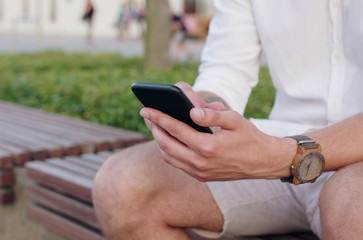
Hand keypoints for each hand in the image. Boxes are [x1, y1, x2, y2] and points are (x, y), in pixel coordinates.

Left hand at [140, 84, 291, 180]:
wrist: (262, 162)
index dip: (158, 117)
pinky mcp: (201, 177)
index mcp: (208, 146)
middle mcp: (200, 162)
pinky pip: (177, 164)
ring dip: (158, 141)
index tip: (146, 109)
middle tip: (146, 115)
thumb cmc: (249, 137)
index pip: (175, 129)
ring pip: (169, 157)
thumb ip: (211, 115)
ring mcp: (200, 172)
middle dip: (153, 128)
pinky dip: (168, 152)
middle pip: (166, 144)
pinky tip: (167, 140)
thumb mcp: (234, 119)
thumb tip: (190, 111)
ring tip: (154, 126)